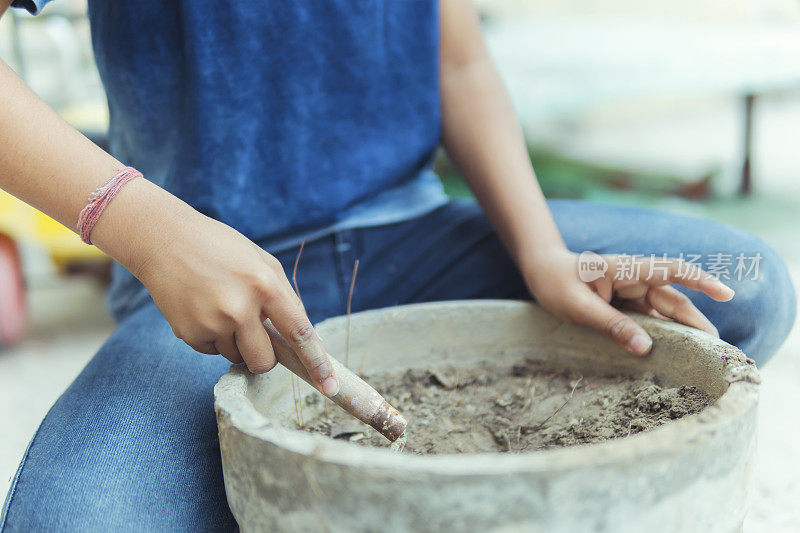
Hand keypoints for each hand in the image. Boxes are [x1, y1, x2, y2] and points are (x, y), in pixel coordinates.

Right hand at [133, 209, 338, 395]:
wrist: (164, 240)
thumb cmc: (221, 248)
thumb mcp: (263, 262)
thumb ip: (286, 298)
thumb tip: (303, 338)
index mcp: (264, 284)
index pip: (299, 332)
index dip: (317, 362)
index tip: (331, 386)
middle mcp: (239, 307)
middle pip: (266, 361)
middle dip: (266, 357)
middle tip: (256, 333)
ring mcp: (212, 322)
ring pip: (238, 358)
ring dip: (236, 342)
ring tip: (221, 306)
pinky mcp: (189, 333)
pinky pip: (213, 352)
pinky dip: (213, 337)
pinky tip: (202, 308)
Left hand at [523, 248, 734, 355]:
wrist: (541, 272)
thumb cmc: (556, 282)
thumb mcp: (577, 306)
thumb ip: (610, 325)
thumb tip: (645, 348)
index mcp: (627, 269)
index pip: (671, 271)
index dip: (700, 281)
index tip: (726, 294)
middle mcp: (636, 280)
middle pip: (674, 301)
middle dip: (697, 323)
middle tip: (717, 351)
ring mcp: (632, 295)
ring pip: (665, 314)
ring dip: (684, 333)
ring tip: (704, 358)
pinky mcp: (627, 308)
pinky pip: (650, 323)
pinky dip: (663, 337)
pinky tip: (674, 356)